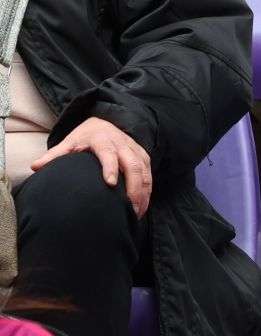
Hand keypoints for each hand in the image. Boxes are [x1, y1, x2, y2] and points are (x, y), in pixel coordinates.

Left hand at [31, 116, 151, 215]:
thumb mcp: (69, 142)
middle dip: (133, 187)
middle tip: (129, 208)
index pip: (109, 153)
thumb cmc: (85, 137)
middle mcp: (122, 144)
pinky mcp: (142, 156)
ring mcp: (135, 150)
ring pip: (144, 171)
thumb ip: (54, 154)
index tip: (110, 184)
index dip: (110, 168)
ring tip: (136, 212)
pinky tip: (142, 206)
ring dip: (143, 192)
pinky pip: (149, 174)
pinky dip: (147, 191)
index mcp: (103, 140)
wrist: (106, 122)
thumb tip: (35, 166)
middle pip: (132, 164)